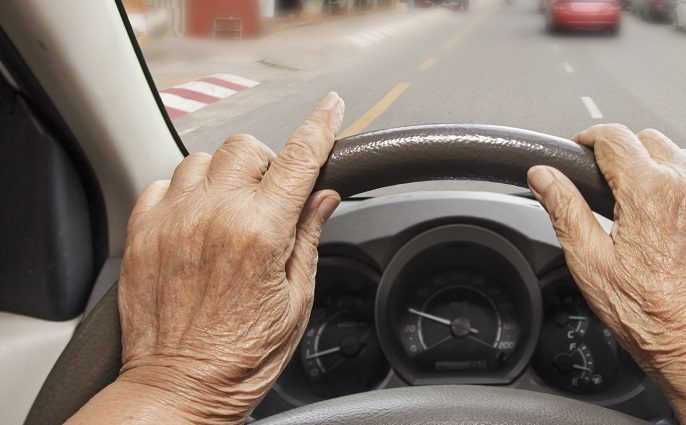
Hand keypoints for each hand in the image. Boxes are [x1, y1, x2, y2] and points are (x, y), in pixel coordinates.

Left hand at [110, 93, 343, 422]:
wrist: (179, 387)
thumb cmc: (240, 356)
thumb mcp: (295, 300)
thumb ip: (307, 237)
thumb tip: (322, 197)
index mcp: (260, 233)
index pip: (299, 159)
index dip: (320, 126)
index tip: (330, 108)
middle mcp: (213, 217)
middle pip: (245, 147)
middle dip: (265, 163)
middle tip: (270, 198)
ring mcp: (173, 222)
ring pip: (201, 159)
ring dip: (222, 176)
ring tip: (228, 212)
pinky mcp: (142, 234)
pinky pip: (162, 184)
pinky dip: (183, 192)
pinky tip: (195, 221)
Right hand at [527, 124, 685, 386]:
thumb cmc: (654, 317)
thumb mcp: (591, 264)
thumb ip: (564, 210)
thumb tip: (543, 177)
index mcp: (650, 190)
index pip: (612, 136)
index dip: (587, 139)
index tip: (580, 151)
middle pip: (647, 140)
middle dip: (623, 154)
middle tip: (607, 187)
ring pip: (683, 156)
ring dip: (659, 168)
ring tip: (644, 206)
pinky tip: (679, 217)